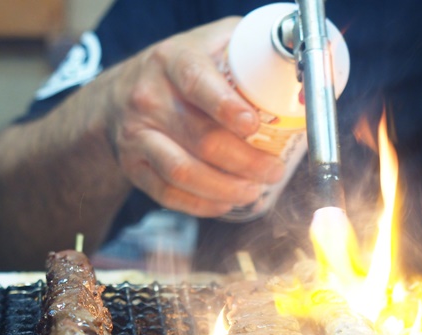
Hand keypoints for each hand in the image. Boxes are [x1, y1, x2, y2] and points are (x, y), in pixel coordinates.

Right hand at [103, 17, 285, 217]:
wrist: (119, 94)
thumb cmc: (179, 69)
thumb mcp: (210, 42)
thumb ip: (248, 50)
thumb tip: (302, 74)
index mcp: (173, 61)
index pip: (199, 83)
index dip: (227, 107)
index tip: (253, 125)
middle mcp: (150, 98)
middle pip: (201, 138)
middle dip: (245, 162)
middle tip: (273, 171)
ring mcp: (137, 135)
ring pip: (182, 171)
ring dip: (225, 188)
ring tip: (254, 191)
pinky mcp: (133, 166)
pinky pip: (166, 193)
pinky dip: (200, 204)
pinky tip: (225, 202)